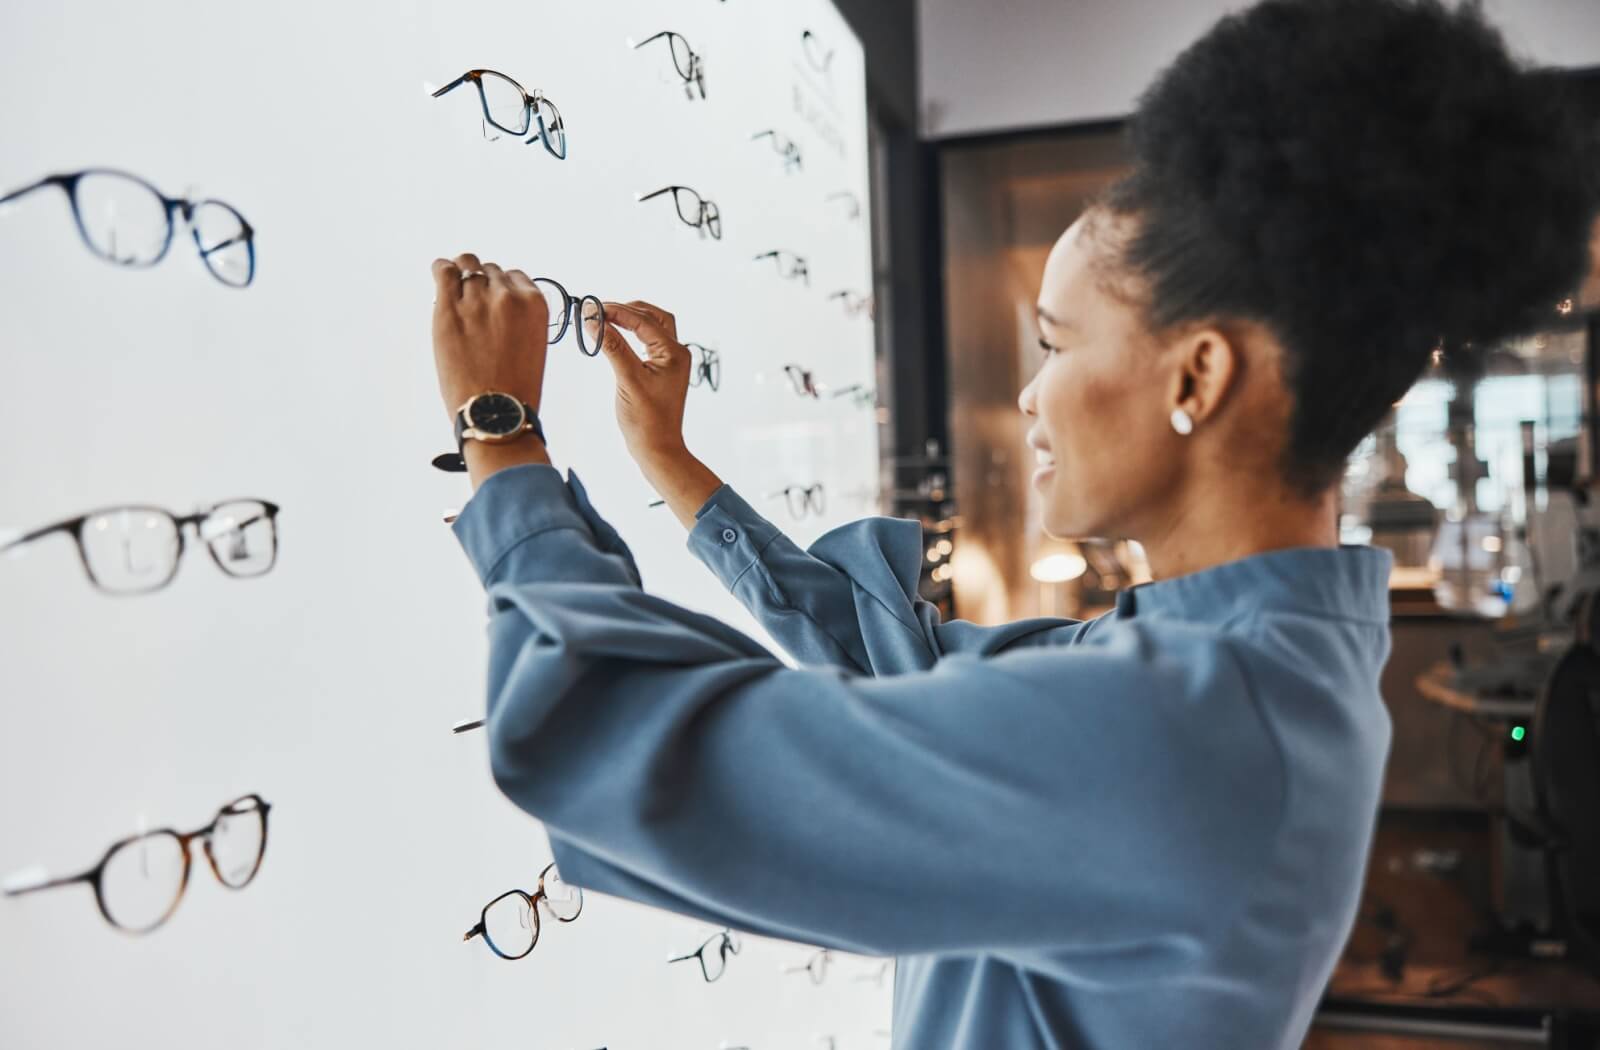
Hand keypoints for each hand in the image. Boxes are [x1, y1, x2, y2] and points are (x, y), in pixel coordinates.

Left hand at [430, 252, 548, 418]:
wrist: (495, 413)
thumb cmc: (514, 388)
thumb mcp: (532, 345)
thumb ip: (520, 318)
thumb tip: (497, 303)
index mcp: (535, 305)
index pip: (516, 277)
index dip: (503, 289)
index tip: (495, 302)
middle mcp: (508, 296)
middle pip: (491, 271)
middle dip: (483, 284)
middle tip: (475, 307)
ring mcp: (478, 299)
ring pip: (468, 265)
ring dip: (462, 274)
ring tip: (455, 289)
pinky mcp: (450, 308)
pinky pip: (444, 271)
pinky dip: (442, 270)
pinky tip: (442, 276)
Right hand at [593, 300, 692, 460]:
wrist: (657, 448)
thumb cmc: (646, 420)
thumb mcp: (627, 379)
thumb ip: (612, 346)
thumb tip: (593, 320)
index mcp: (674, 352)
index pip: (643, 320)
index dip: (615, 311)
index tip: (590, 308)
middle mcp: (677, 352)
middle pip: (652, 316)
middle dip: (625, 310)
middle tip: (597, 311)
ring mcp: (671, 361)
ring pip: (653, 326)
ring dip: (630, 318)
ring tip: (605, 318)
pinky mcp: (662, 369)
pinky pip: (649, 341)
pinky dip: (632, 333)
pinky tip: (616, 335)